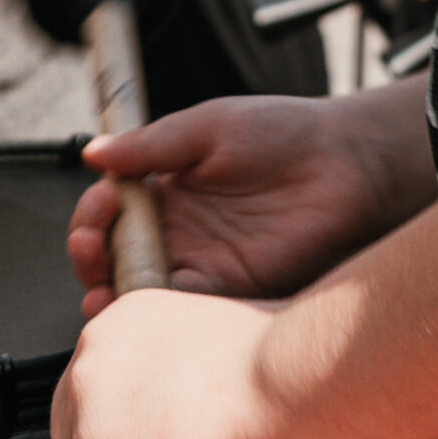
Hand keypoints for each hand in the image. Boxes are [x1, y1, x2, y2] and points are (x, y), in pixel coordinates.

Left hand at [52, 288, 295, 438]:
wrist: (288, 376)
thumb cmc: (271, 366)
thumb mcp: (201, 354)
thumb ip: (162, 379)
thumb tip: (153, 425)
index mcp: (122, 319)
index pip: (93, 393)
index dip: (131, 431)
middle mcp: (93, 350)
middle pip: (73, 435)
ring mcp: (88, 402)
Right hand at [67, 91, 429, 313]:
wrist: (348, 163)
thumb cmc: (287, 133)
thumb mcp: (210, 126)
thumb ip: (152, 145)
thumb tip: (93, 152)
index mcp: (171, 189)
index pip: (112, 211)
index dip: (95, 211)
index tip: (103, 199)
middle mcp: (181, 231)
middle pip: (115, 255)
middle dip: (89, 253)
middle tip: (91, 239)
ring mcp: (204, 264)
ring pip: (139, 290)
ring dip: (109, 290)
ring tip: (101, 282)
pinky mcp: (231, 293)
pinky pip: (182, 311)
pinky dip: (155, 313)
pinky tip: (143, 301)